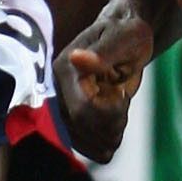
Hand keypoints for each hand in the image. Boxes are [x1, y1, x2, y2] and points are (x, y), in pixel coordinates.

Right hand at [58, 9, 153, 161]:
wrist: (124, 39)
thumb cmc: (126, 35)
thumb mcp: (123, 39)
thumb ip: (102, 52)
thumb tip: (77, 57)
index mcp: (64, 68)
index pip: (81, 109)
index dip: (108, 113)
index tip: (123, 97)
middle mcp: (55, 89)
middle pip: (79, 128)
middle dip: (108, 126)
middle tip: (123, 105)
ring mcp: (60, 105)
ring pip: (78, 141)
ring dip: (106, 137)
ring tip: (120, 115)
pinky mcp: (68, 117)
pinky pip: (80, 145)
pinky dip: (100, 146)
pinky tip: (113, 130)